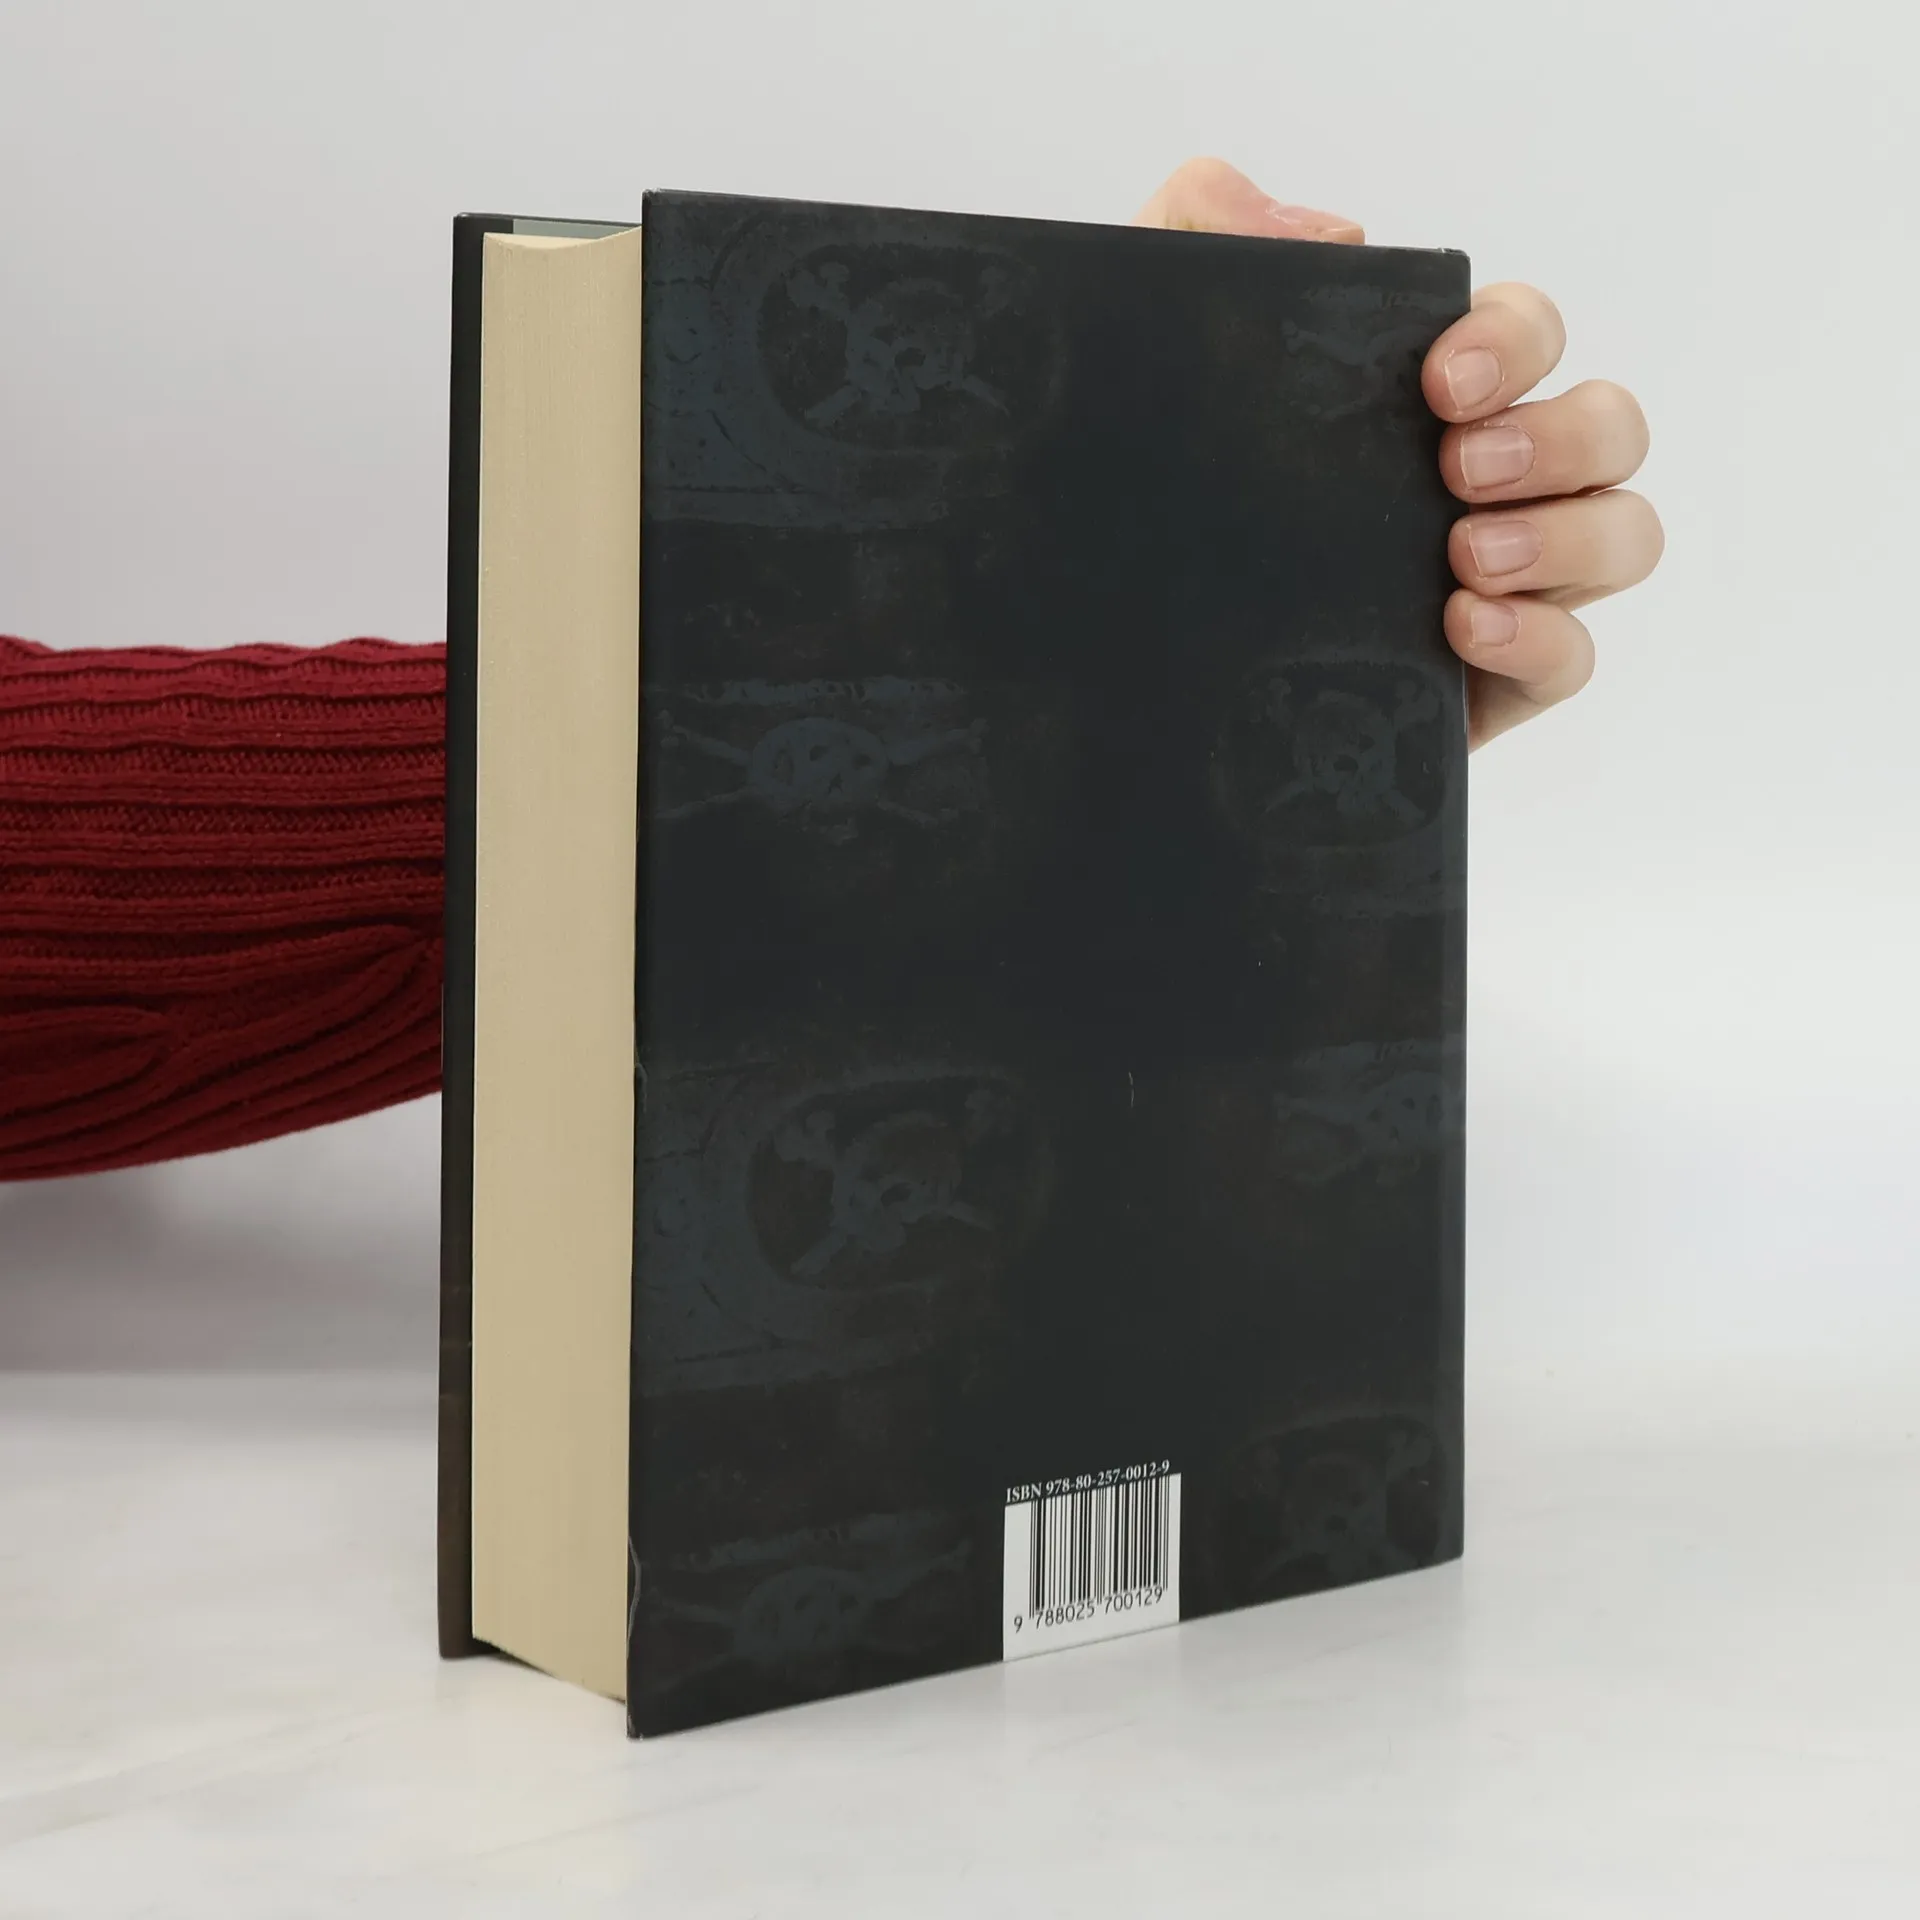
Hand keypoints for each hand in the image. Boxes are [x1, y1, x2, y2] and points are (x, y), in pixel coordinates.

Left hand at [1135, 158, 1662, 747]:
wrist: (1102, 653)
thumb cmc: (1136, 500)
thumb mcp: (1135, 356)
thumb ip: (1198, 235)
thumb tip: (1332, 235)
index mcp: (1420, 402)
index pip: (1525, 335)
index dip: (1512, 340)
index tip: (1441, 380)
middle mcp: (1480, 485)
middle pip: (1608, 429)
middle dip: (1560, 436)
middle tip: (1457, 469)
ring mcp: (1497, 586)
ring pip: (1622, 537)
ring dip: (1572, 537)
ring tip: (1469, 556)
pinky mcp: (1483, 684)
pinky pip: (1572, 659)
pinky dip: (1542, 639)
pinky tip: (1463, 629)